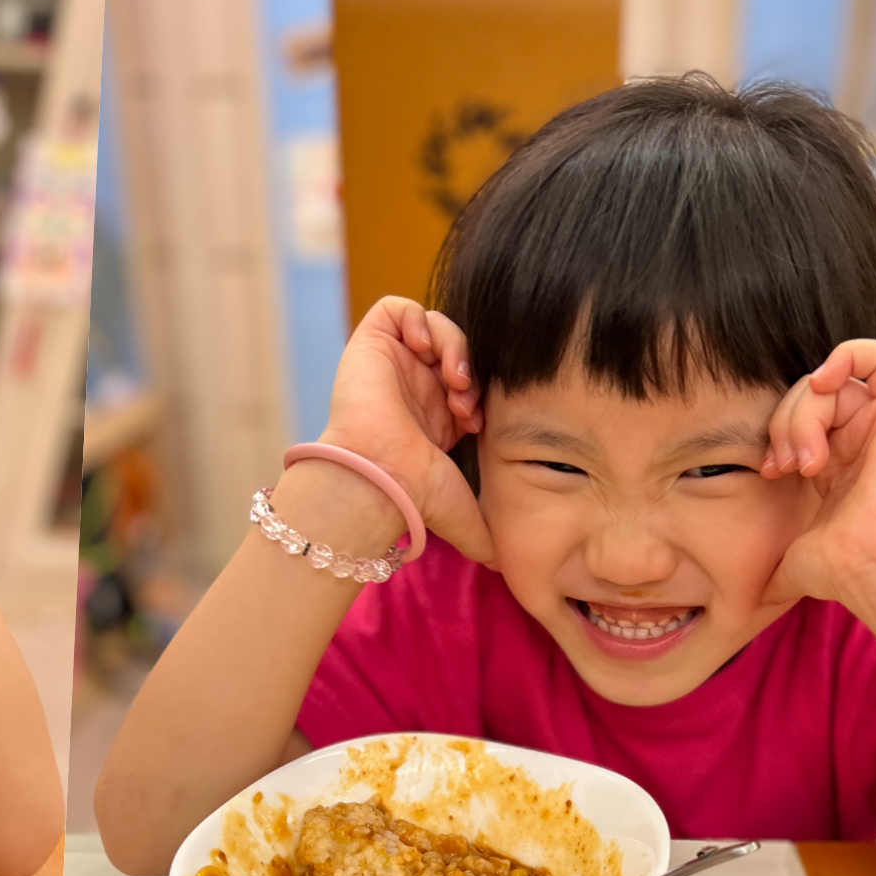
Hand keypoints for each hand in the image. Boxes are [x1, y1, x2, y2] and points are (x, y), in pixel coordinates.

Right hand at [315, 297, 493, 561]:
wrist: (378, 477)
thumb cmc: (410, 494)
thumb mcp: (461, 508)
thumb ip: (483, 531)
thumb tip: (505, 566)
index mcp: (432, 414)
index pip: (468, 378)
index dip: (481, 388)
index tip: (478, 419)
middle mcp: (412, 386)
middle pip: (455, 349)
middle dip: (470, 368)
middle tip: (469, 400)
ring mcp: (390, 363)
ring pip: (433, 325)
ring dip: (453, 346)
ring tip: (454, 378)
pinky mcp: (370, 342)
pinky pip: (399, 309)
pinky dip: (420, 321)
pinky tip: (426, 352)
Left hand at [761, 339, 875, 609]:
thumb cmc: (844, 568)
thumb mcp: (797, 555)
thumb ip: (777, 565)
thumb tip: (756, 600)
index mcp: (842, 461)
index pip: (800, 416)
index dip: (776, 432)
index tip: (770, 470)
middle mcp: (867, 437)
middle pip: (810, 396)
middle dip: (785, 423)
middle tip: (786, 464)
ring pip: (831, 382)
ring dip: (803, 413)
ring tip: (806, 459)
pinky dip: (843, 356)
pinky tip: (821, 383)